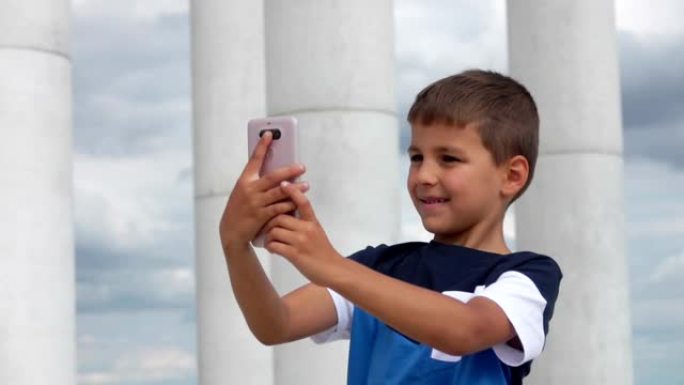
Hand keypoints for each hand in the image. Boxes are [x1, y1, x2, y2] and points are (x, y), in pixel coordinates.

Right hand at [219, 132, 308, 253]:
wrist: (231, 230)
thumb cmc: (240, 208)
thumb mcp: (244, 192)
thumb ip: (257, 182)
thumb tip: (278, 173)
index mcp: (244, 180)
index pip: (254, 159)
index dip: (262, 145)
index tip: (270, 133)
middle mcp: (249, 189)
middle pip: (273, 176)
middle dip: (289, 170)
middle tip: (302, 166)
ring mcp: (255, 202)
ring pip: (279, 192)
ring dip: (295, 188)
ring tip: (306, 184)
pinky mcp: (261, 215)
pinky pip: (279, 207)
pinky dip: (289, 204)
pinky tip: (298, 201)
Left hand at [264, 181, 343, 285]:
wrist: (332, 270)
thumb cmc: (323, 251)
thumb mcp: (317, 232)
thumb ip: (304, 223)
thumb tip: (288, 215)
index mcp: (312, 222)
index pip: (302, 202)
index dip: (292, 191)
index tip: (283, 183)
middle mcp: (306, 229)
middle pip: (280, 217)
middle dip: (269, 221)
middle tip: (264, 227)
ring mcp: (300, 241)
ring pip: (275, 231)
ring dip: (268, 236)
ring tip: (268, 241)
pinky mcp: (295, 254)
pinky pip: (275, 245)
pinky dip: (270, 247)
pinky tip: (272, 249)